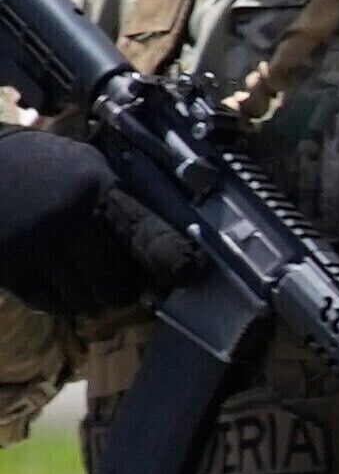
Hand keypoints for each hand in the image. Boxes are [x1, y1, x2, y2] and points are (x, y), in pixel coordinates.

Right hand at [0, 125, 179, 325]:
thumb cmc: (46, 168)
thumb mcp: (91, 168)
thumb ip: (126, 204)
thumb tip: (174, 248)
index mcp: (96, 190)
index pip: (147, 237)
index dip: (172, 261)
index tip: (187, 273)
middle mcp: (68, 221)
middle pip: (119, 286)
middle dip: (124, 286)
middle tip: (116, 275)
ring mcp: (37, 247)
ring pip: (89, 302)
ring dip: (94, 297)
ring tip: (82, 273)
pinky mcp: (12, 269)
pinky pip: (55, 306)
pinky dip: (63, 300)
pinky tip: (58, 277)